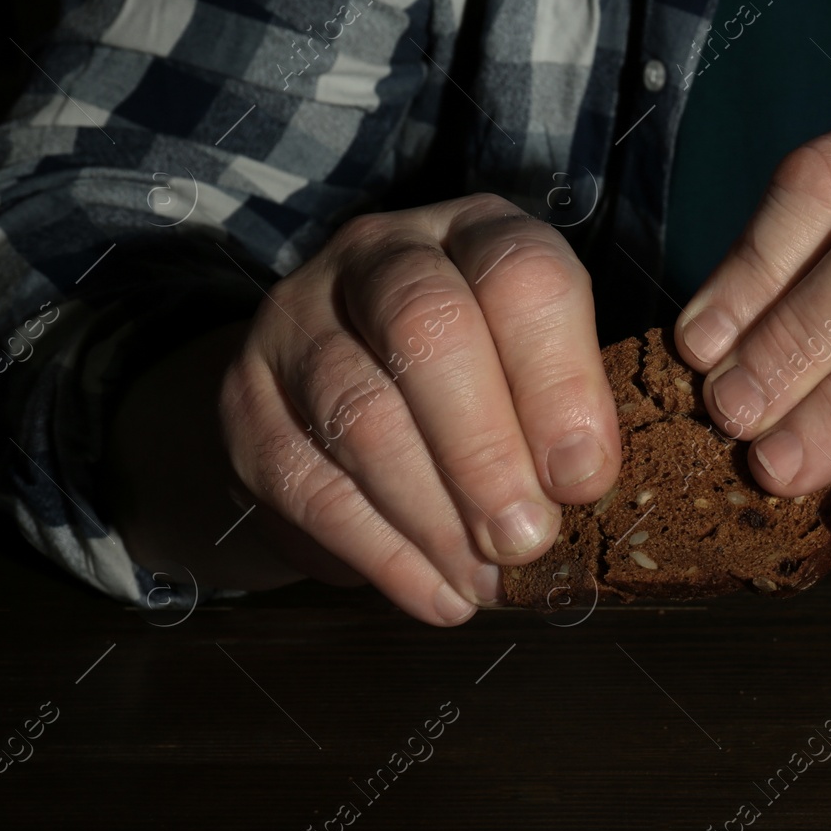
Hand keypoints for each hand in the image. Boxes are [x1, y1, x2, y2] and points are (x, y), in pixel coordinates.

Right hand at [207, 193, 617, 624]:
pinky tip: (436, 594)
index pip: (521, 275)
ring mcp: (299, 320)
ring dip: (432, 516)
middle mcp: (382, 256)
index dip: (559, 381)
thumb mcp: (538, 373)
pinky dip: (381, 552)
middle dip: (484, 452)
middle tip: (525, 540)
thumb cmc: (481, 383)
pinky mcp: (247, 399)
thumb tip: (583, 490)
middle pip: (428, 329)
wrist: (341, 389)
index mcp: (476, 236)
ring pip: (360, 412)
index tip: (583, 478)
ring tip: (484, 581)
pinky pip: (306, 481)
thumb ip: (567, 416)